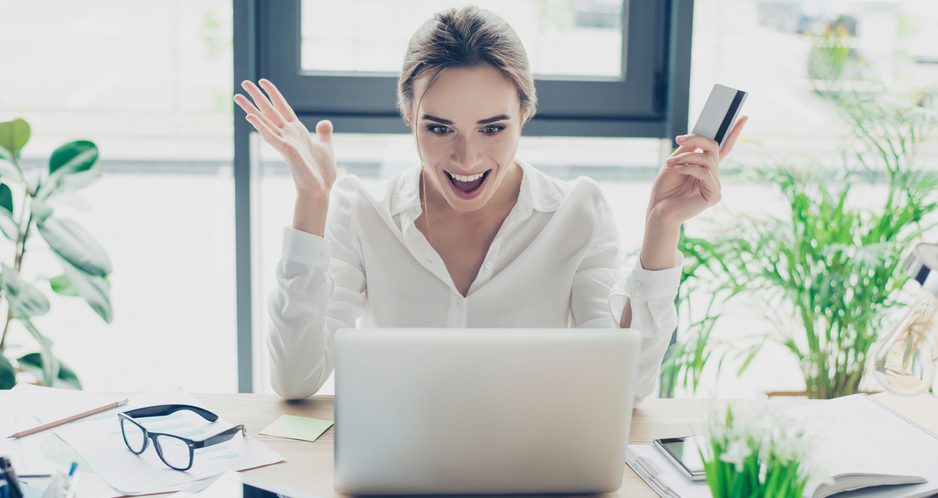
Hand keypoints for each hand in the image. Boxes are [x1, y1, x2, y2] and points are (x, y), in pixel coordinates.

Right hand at [233, 79, 336, 198]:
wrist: (321, 188)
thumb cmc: (321, 172)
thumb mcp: (325, 146)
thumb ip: (323, 133)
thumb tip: (324, 122)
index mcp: (296, 130)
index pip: (282, 107)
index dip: (273, 93)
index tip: (262, 81)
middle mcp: (288, 134)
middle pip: (269, 110)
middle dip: (256, 96)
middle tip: (243, 82)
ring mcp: (285, 142)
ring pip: (265, 121)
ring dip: (251, 108)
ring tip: (237, 96)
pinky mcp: (286, 151)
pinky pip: (271, 137)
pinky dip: (261, 127)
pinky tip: (250, 117)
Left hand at [646, 116, 747, 226]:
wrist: (658, 209)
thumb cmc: (665, 189)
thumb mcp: (675, 162)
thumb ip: (688, 150)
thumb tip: (699, 137)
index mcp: (704, 166)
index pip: (723, 147)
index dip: (733, 132)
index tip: (743, 117)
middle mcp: (712, 174)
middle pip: (715, 148)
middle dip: (697, 139)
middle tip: (679, 139)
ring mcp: (714, 185)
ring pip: (708, 159)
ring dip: (687, 157)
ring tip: (671, 163)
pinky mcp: (714, 195)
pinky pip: (706, 173)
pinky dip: (690, 168)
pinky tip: (678, 170)